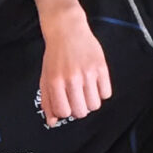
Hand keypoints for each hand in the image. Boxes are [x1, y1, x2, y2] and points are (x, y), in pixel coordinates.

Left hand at [35, 0, 111, 121]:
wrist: (67, 29)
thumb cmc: (55, 55)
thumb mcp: (46, 76)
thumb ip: (47, 100)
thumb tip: (52, 122)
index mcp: (55, 82)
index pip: (63, 112)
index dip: (65, 111)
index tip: (66, 104)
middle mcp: (72, 78)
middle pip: (81, 112)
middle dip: (79, 109)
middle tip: (77, 98)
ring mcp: (88, 73)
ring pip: (95, 105)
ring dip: (90, 102)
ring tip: (86, 91)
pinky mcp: (102, 67)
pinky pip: (106, 94)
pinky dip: (101, 93)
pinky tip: (94, 84)